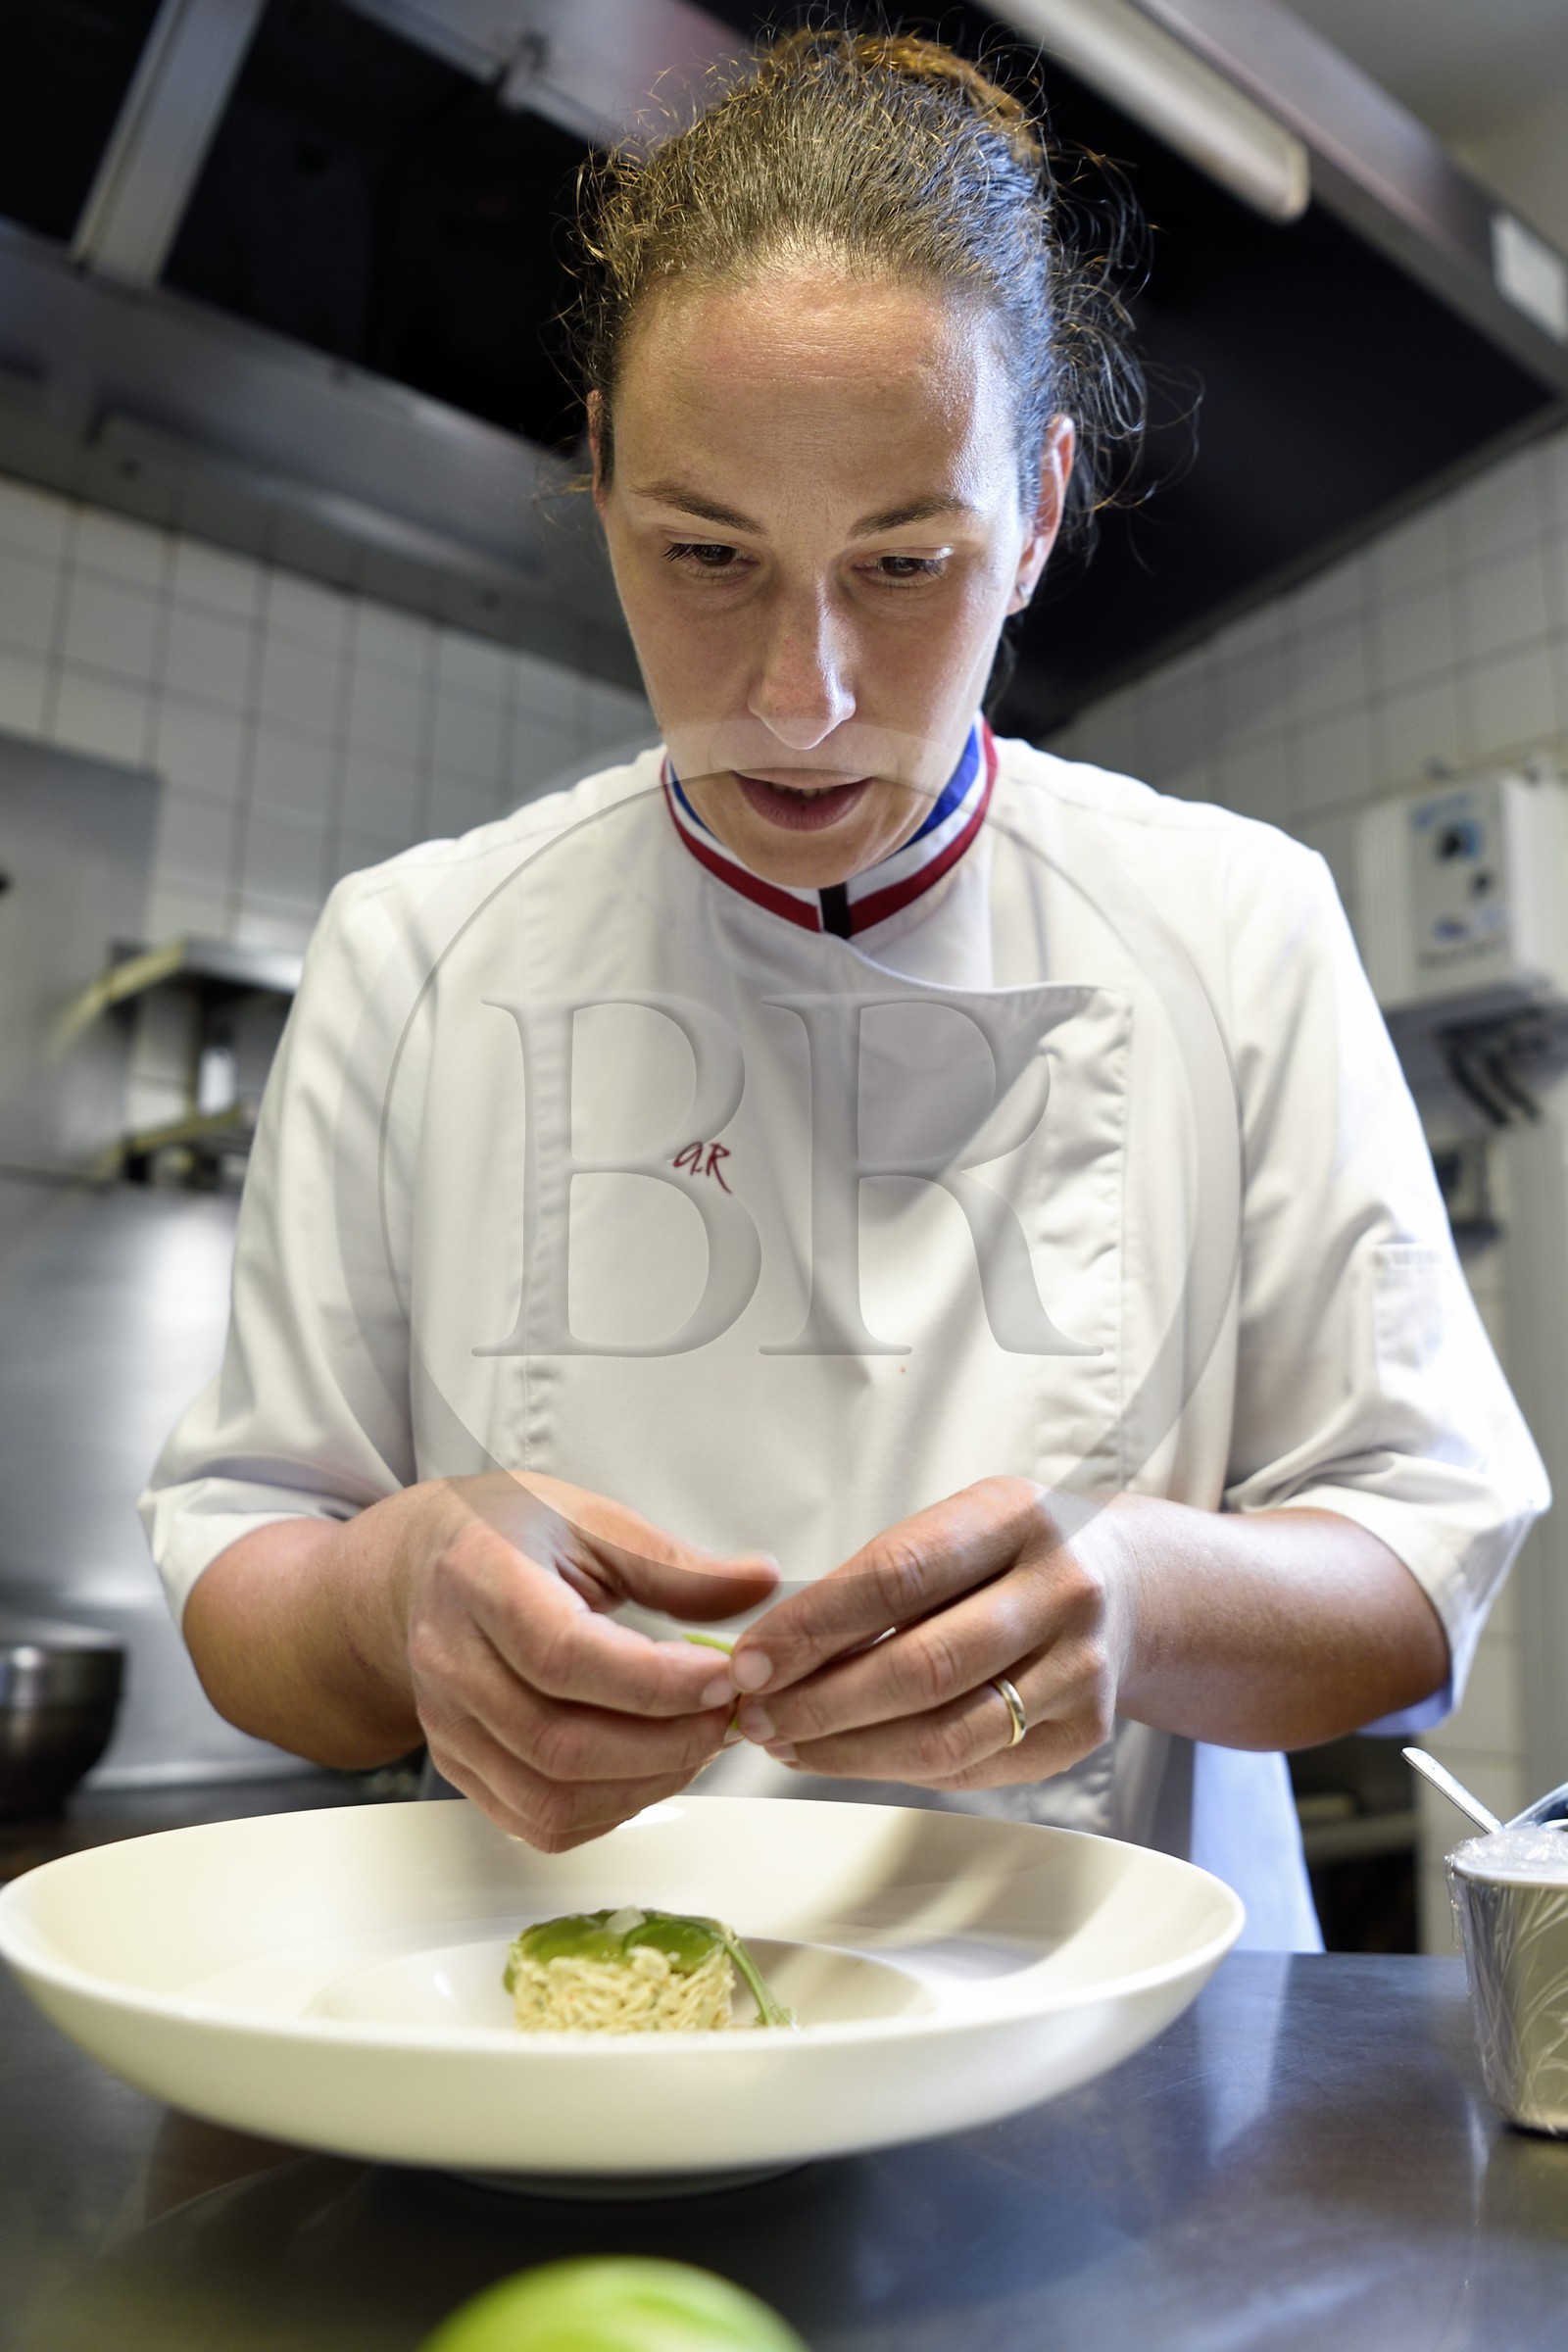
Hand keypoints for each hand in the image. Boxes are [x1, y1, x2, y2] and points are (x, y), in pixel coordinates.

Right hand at [390, 1472, 778, 1848]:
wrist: (426, 1566)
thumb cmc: (511, 1533)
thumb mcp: (592, 1520)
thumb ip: (673, 1563)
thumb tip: (759, 1583)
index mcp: (480, 1580)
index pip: (564, 1655)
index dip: (653, 1682)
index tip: (723, 1677)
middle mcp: (450, 1663)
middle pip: (558, 1743)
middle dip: (665, 1744)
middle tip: (727, 1716)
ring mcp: (448, 1726)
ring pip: (549, 1798)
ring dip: (644, 1785)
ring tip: (699, 1742)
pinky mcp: (458, 1767)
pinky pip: (536, 1823)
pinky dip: (609, 1811)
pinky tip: (652, 1768)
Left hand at [724, 1479, 1132, 1788]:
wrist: (1129, 1583)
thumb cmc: (1013, 1553)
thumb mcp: (958, 1526)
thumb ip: (878, 1579)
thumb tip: (770, 1648)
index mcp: (1014, 1517)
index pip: (897, 1577)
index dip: (813, 1626)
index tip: (748, 1659)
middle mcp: (1060, 1590)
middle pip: (921, 1668)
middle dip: (819, 1702)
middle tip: (755, 1716)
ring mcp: (1081, 1667)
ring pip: (945, 1734)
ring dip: (848, 1750)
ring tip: (786, 1744)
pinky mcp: (1084, 1731)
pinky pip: (972, 1766)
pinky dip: (895, 1769)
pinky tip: (845, 1756)